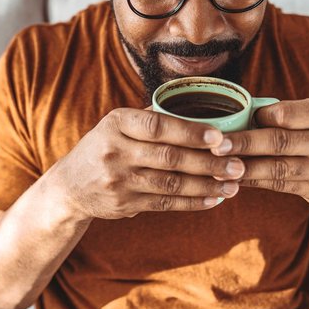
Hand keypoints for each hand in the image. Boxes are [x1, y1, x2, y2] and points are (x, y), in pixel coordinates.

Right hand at [52, 108, 244, 219]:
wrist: (70, 186)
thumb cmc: (101, 147)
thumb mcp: (114, 125)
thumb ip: (148, 116)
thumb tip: (193, 104)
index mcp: (115, 123)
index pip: (157, 125)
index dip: (190, 131)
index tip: (220, 136)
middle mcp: (115, 151)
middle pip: (169, 157)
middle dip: (208, 162)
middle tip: (238, 164)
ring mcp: (119, 180)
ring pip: (171, 183)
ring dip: (206, 185)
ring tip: (234, 184)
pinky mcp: (124, 204)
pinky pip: (165, 203)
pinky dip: (192, 202)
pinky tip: (213, 199)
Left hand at [210, 98, 308, 204]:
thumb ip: (286, 112)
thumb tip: (242, 114)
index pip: (288, 114)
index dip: (260, 117)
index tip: (237, 119)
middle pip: (279, 142)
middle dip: (244, 143)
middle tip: (217, 145)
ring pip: (276, 169)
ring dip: (243, 168)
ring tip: (217, 165)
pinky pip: (278, 186)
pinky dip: (253, 181)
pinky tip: (232, 178)